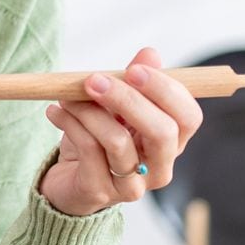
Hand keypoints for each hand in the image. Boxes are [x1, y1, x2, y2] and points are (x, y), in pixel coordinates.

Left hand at [39, 47, 203, 216]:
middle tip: (94, 80)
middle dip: (128, 99)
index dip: (166, 91)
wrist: (67, 181)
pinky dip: (70, 123)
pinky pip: (89, 150)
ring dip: (87, 110)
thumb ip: (133, 82)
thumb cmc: (98, 141)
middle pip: (162, 132)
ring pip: (118, 141)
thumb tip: (150, 53)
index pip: (189, 117)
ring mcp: (132, 185)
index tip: (134, 69)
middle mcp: (159, 168)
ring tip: (65, 97)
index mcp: (171, 143)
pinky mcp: (100, 191)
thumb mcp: (116, 108)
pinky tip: (55, 112)